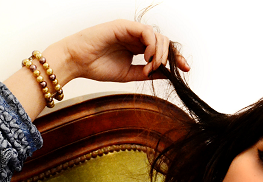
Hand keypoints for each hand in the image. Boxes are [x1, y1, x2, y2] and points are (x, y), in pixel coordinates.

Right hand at [45, 19, 189, 84]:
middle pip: (164, 41)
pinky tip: (147, 57)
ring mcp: (131, 30)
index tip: (185, 69)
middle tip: (167, 69)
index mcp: (137, 48)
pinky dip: (151, 45)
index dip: (175, 58)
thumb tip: (166, 75)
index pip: (162, 50)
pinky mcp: (125, 26)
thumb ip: (146, 73)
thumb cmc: (96, 67)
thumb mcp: (128, 74)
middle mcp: (136, 37)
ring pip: (157, 36)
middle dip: (172, 55)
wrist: (76, 62)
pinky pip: (146, 32)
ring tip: (152, 66)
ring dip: (160, 52)